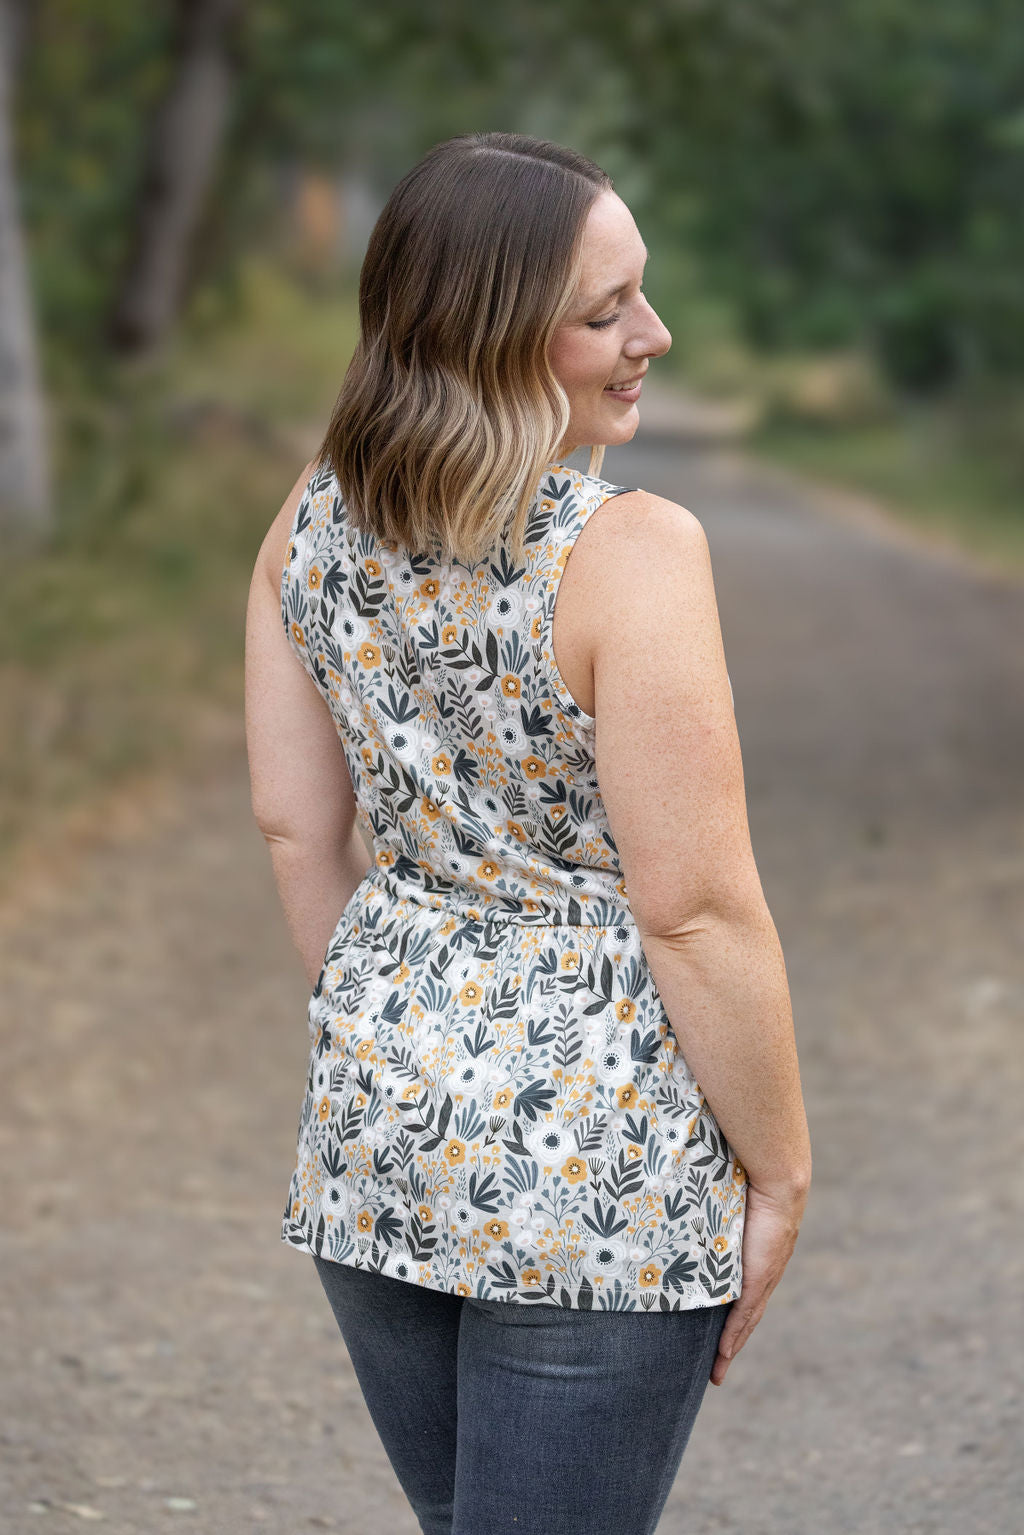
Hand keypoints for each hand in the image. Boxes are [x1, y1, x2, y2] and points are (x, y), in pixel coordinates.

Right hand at [710, 1180, 807, 1385]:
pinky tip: (723, 1354)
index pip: (747, 1294)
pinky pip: (743, 1314)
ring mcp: (762, 1278)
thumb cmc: (753, 1182)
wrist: (778, 1181)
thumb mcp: (732, 1205)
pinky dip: (733, 1336)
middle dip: (733, 1344)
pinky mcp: (758, 1278)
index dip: (737, 1317)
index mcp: (761, 1257)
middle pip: (747, 1318)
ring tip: (717, 1371)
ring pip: (745, 1322)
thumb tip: (696, 1199)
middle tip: (718, 1368)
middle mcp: (765, 1273)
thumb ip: (718, 1211)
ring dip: (730, 1348)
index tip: (726, 1335)